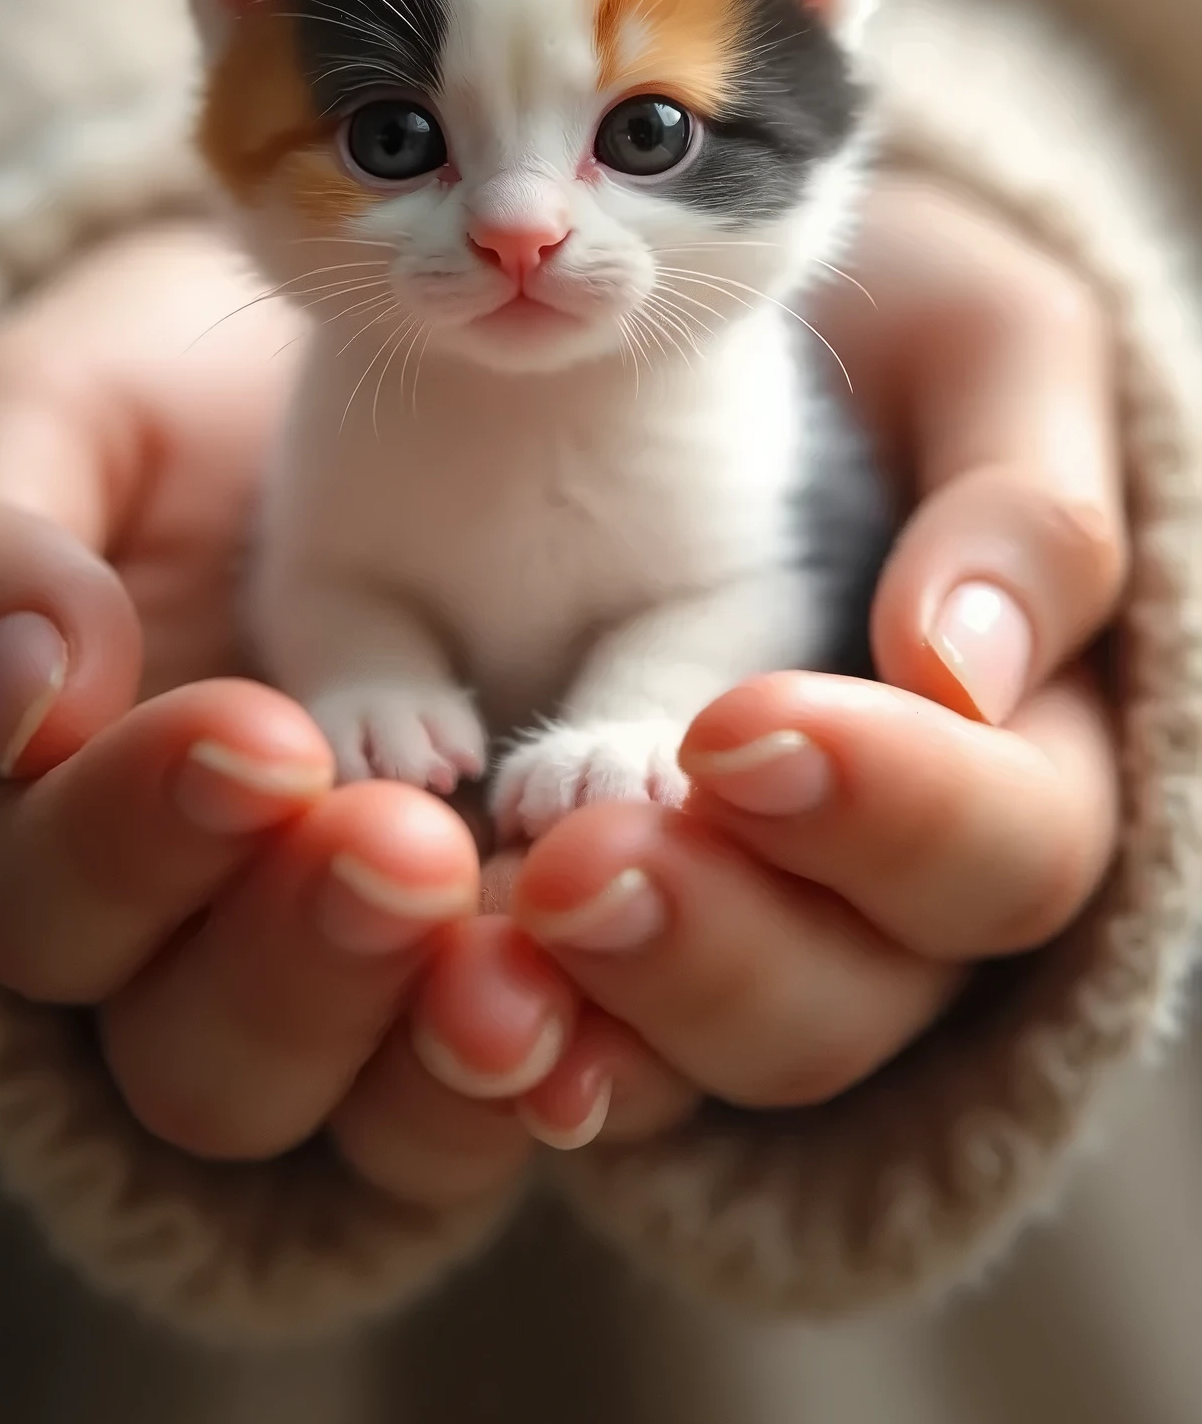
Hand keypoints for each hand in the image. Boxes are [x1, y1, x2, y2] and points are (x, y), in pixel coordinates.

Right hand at [0, 225, 550, 1202]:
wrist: (396, 372)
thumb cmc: (180, 415)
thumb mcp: (52, 426)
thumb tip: (30, 703)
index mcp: (60, 836)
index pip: (52, 911)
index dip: (136, 844)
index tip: (255, 733)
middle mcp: (211, 949)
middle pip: (216, 1066)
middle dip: (310, 966)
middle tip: (405, 848)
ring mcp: (388, 977)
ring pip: (402, 1119)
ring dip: (474, 1038)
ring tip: (554, 918)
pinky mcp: (555, 962)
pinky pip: (587, 1062)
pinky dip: (632, 1024)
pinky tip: (660, 937)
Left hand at [415, 182, 1123, 1134]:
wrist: (647, 355)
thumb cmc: (869, 361)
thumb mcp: (986, 356)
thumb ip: (1021, 501)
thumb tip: (960, 662)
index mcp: (998, 767)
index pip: (1000, 854)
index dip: (893, 814)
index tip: (741, 733)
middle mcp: (860, 895)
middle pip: (830, 1011)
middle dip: (705, 951)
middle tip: (576, 861)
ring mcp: (707, 932)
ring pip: (673, 1067)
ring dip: (571, 1028)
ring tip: (465, 970)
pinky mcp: (556, 933)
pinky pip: (525, 1039)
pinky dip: (463, 1031)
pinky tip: (402, 982)